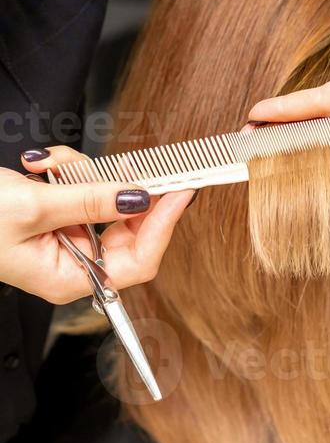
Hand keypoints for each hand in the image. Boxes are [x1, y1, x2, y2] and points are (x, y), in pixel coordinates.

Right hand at [0, 145, 193, 303]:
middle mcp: (73, 262)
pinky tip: (42, 164)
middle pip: (129, 228)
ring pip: (106, 199)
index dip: (164, 227)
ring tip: (50, 164)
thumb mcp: (33, 207)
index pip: (139, 261)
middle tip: (137, 164)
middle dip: (122, 191)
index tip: (182, 192)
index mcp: (68, 278)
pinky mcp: (59, 213)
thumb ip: (90, 201)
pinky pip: (84, 187)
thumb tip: (141, 198)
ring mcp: (67, 236)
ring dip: (84, 173)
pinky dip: (70, 168)